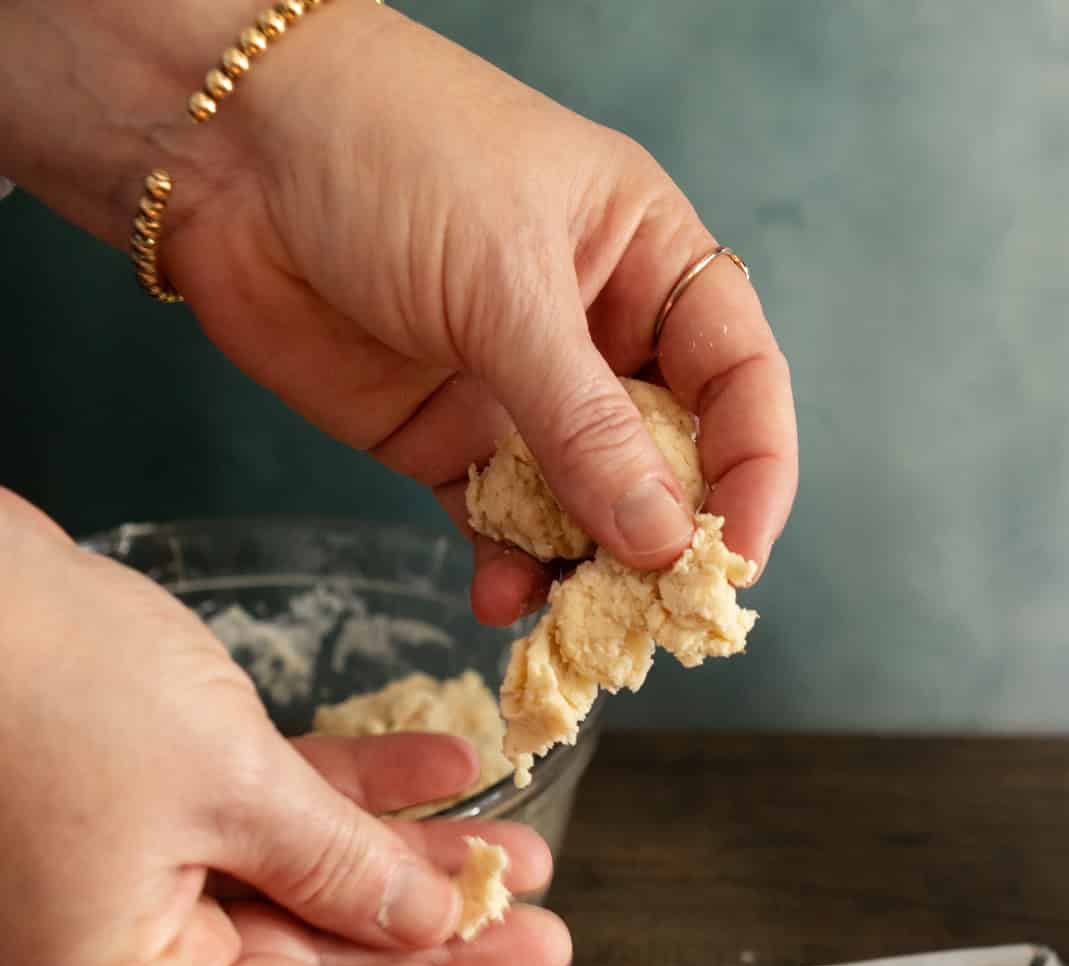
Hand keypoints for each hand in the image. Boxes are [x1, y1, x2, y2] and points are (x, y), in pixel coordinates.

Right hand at [0, 493, 570, 965]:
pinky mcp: (122, 800)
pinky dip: (346, 794)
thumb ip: (343, 866)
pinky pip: (258, 818)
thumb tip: (431, 923)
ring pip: (297, 890)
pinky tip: (442, 765)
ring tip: (517, 846)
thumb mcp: (227, 780)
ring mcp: (114, 877)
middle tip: (544, 916)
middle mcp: (114, 952)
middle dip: (438, 936)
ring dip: (406, 863)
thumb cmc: (29, 673)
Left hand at [163, 6, 798, 624]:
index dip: (753, 474)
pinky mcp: (449, 443)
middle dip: (670, 542)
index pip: (740, 382)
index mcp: (647, 261)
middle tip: (656, 612)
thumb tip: (662, 542)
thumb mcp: (505, 283)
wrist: (223, 146)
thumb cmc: (387, 151)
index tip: (734, 558)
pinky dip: (508, 572)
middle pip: (674, 463)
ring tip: (575, 623)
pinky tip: (498, 600)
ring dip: (589, 572)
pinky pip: (503, 530)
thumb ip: (585, 425)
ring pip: (590, 511)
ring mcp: (523, 395)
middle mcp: (598, 334)